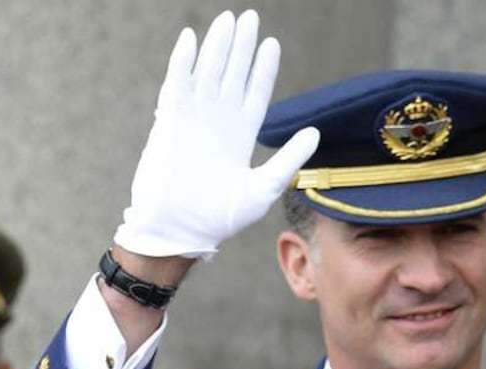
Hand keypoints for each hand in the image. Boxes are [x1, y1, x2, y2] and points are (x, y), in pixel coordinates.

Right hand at [113, 10, 318, 258]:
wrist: (180, 231)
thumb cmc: (220, 218)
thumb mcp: (264, 188)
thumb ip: (288, 159)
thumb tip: (315, 132)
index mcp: (241, 136)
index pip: (255, 92)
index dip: (262, 68)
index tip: (271, 43)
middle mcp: (218, 122)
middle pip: (232, 74)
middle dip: (241, 46)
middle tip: (249, 16)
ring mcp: (194, 120)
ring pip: (208, 72)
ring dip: (217, 46)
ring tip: (228, 20)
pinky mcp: (170, 122)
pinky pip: (177, 84)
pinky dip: (183, 61)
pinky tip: (191, 38)